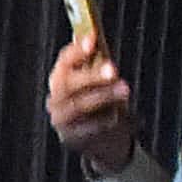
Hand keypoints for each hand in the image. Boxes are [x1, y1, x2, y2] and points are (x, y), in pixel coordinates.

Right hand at [46, 39, 137, 174]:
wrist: (102, 141)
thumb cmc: (102, 104)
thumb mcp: (102, 84)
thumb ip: (99, 65)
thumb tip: (100, 41)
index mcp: (61, 79)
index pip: (65, 61)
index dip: (77, 50)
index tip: (93, 40)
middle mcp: (56, 98)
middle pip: (68, 84)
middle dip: (91, 75)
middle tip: (113, 70)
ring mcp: (61, 119)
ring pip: (79, 105)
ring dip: (103, 96)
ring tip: (125, 90)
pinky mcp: (71, 137)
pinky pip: (89, 127)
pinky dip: (105, 120)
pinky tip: (118, 116)